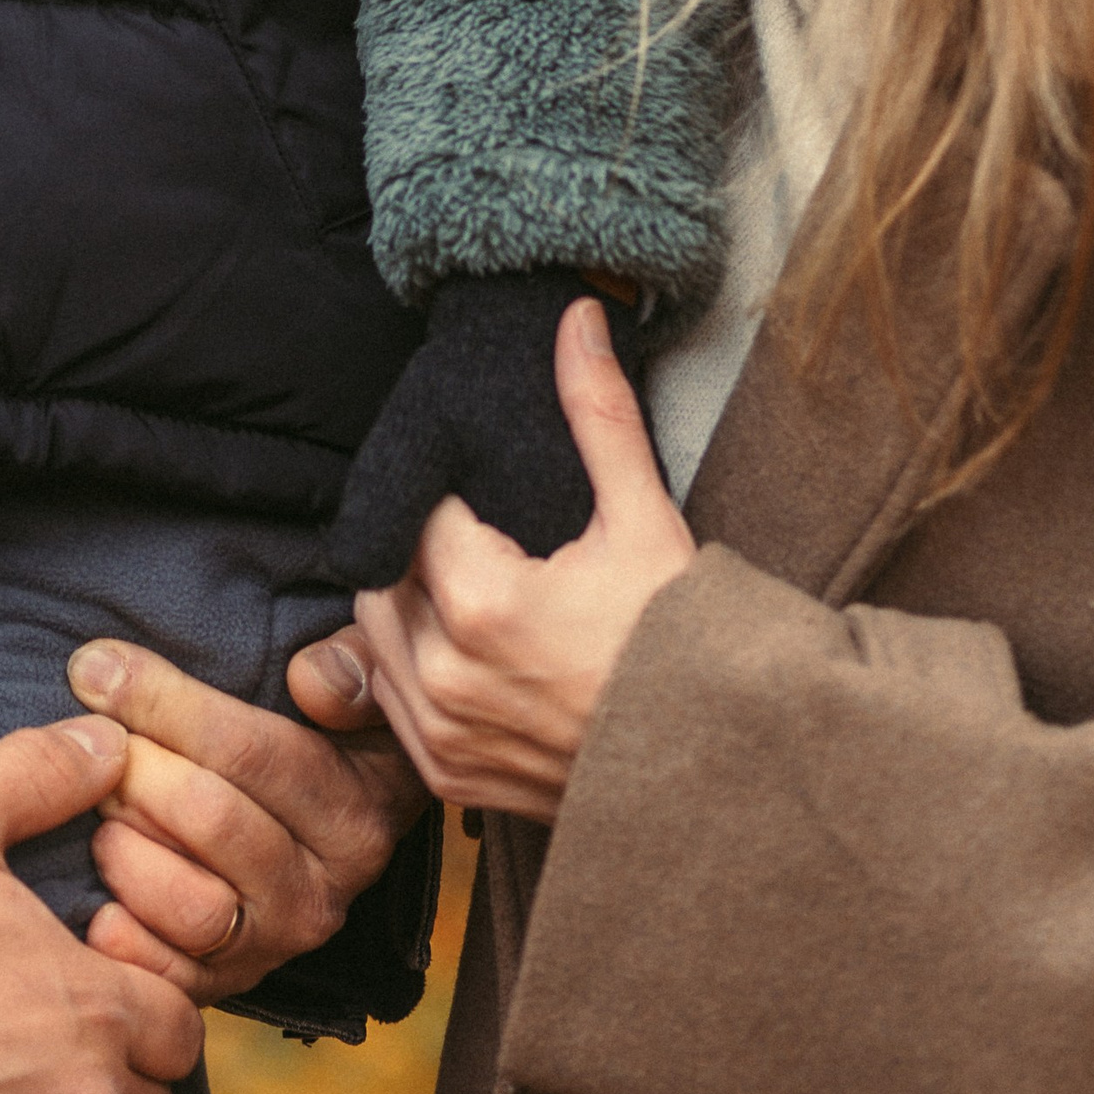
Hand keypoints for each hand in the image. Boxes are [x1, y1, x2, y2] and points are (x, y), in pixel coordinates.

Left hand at [62, 635, 425, 1002]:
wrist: (311, 817)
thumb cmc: (316, 729)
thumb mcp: (356, 679)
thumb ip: (352, 665)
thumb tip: (313, 681)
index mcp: (356, 810)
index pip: (252, 752)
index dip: (164, 703)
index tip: (96, 666)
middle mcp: (321, 890)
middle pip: (214, 823)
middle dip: (138, 771)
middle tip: (90, 740)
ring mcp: (272, 945)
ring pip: (194, 909)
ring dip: (129, 853)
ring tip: (99, 810)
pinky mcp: (227, 985)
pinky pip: (170, 979)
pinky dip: (126, 943)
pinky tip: (93, 899)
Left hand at [351, 296, 693, 820]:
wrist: (717, 770)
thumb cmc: (684, 646)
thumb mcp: (647, 522)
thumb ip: (598, 415)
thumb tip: (577, 317)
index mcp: (484, 604)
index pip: (420, 513)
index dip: (451, 493)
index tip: (486, 493)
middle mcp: (445, 675)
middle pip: (385, 570)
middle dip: (421, 546)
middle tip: (481, 536)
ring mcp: (441, 735)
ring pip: (376, 634)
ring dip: (407, 603)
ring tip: (473, 585)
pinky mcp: (448, 776)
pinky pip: (390, 701)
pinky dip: (412, 666)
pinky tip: (465, 647)